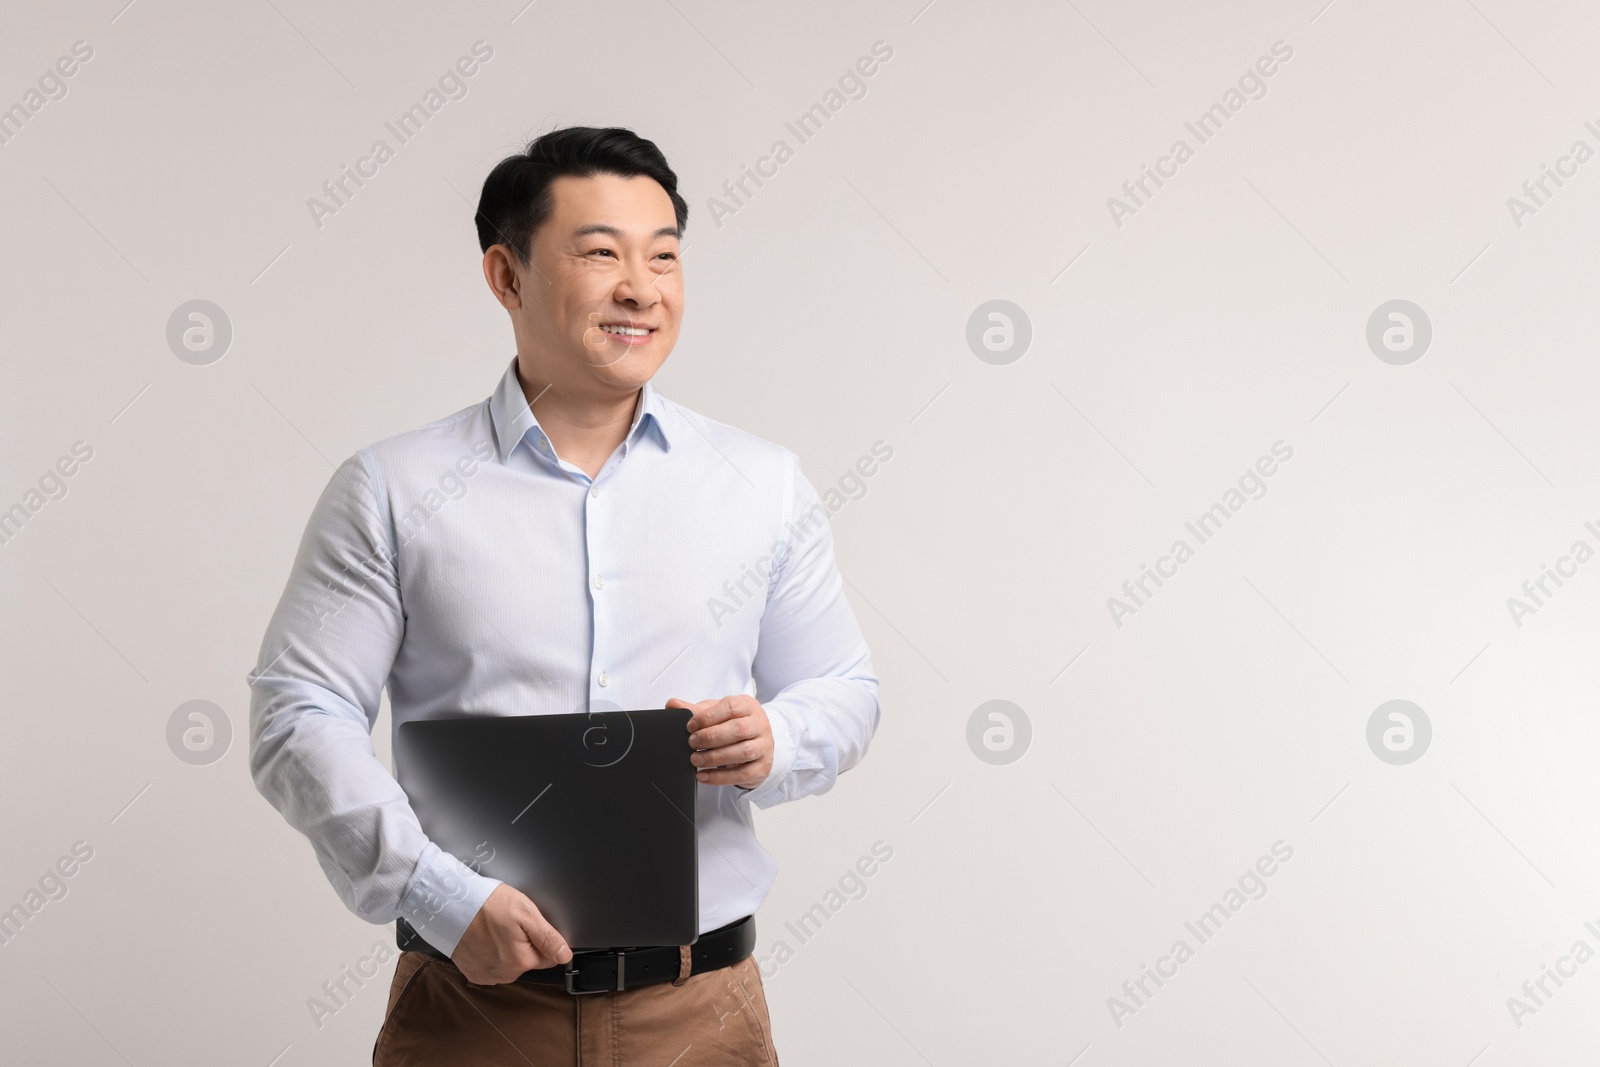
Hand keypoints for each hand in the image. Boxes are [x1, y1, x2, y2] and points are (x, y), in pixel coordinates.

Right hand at [451, 883, 571, 984]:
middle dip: (524, 943)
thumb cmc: (486, 904)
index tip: (528, 925)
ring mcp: (488, 976)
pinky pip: (493, 966)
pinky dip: (491, 954)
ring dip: (507, 950)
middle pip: (528, 961)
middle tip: (510, 924)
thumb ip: (548, 937)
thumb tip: (565, 955)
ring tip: (495, 929)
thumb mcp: (526, 913)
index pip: (547, 956)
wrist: (450, 905)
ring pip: (510, 964)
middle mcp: (505, 974)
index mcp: (521, 960)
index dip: (541, 938)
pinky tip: (485, 938)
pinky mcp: (474, 973)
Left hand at [668, 695, 773, 788]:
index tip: (690, 726)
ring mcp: (764, 746)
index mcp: (748, 706)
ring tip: (695, 760)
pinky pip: (743, 774)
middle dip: (711, 737)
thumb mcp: (716, 713)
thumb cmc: (733, 724)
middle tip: (691, 743)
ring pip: (743, 752)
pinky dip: (720, 777)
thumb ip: (695, 710)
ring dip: (715, 757)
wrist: (757, 743)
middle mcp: (760, 724)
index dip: (709, 717)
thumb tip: (672, 705)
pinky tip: (703, 775)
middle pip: (739, 729)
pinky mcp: (762, 767)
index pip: (731, 707)